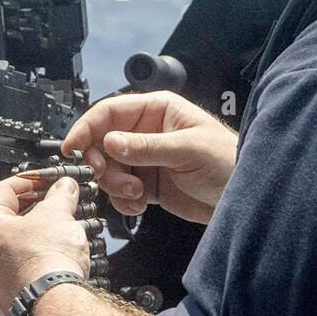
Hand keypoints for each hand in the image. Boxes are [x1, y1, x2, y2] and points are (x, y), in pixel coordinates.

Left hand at [0, 174, 90, 315]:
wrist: (53, 306)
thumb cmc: (46, 263)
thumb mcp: (57, 215)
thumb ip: (60, 195)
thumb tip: (63, 187)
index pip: (3, 190)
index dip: (29, 180)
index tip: (46, 180)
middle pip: (8, 219)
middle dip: (35, 207)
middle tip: (56, 201)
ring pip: (16, 246)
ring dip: (38, 233)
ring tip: (61, 227)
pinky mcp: (9, 296)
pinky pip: (21, 269)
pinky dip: (38, 258)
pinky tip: (57, 255)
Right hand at [62, 91, 236, 223]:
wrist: (244, 197)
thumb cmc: (227, 160)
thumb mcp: (186, 149)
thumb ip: (147, 146)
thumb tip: (111, 142)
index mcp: (156, 110)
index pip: (109, 112)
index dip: (86, 128)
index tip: (72, 148)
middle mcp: (146, 131)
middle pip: (101, 142)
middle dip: (101, 163)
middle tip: (108, 177)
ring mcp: (145, 159)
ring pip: (108, 169)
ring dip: (115, 185)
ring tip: (136, 194)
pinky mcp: (147, 184)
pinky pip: (120, 191)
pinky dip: (123, 201)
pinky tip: (139, 206)